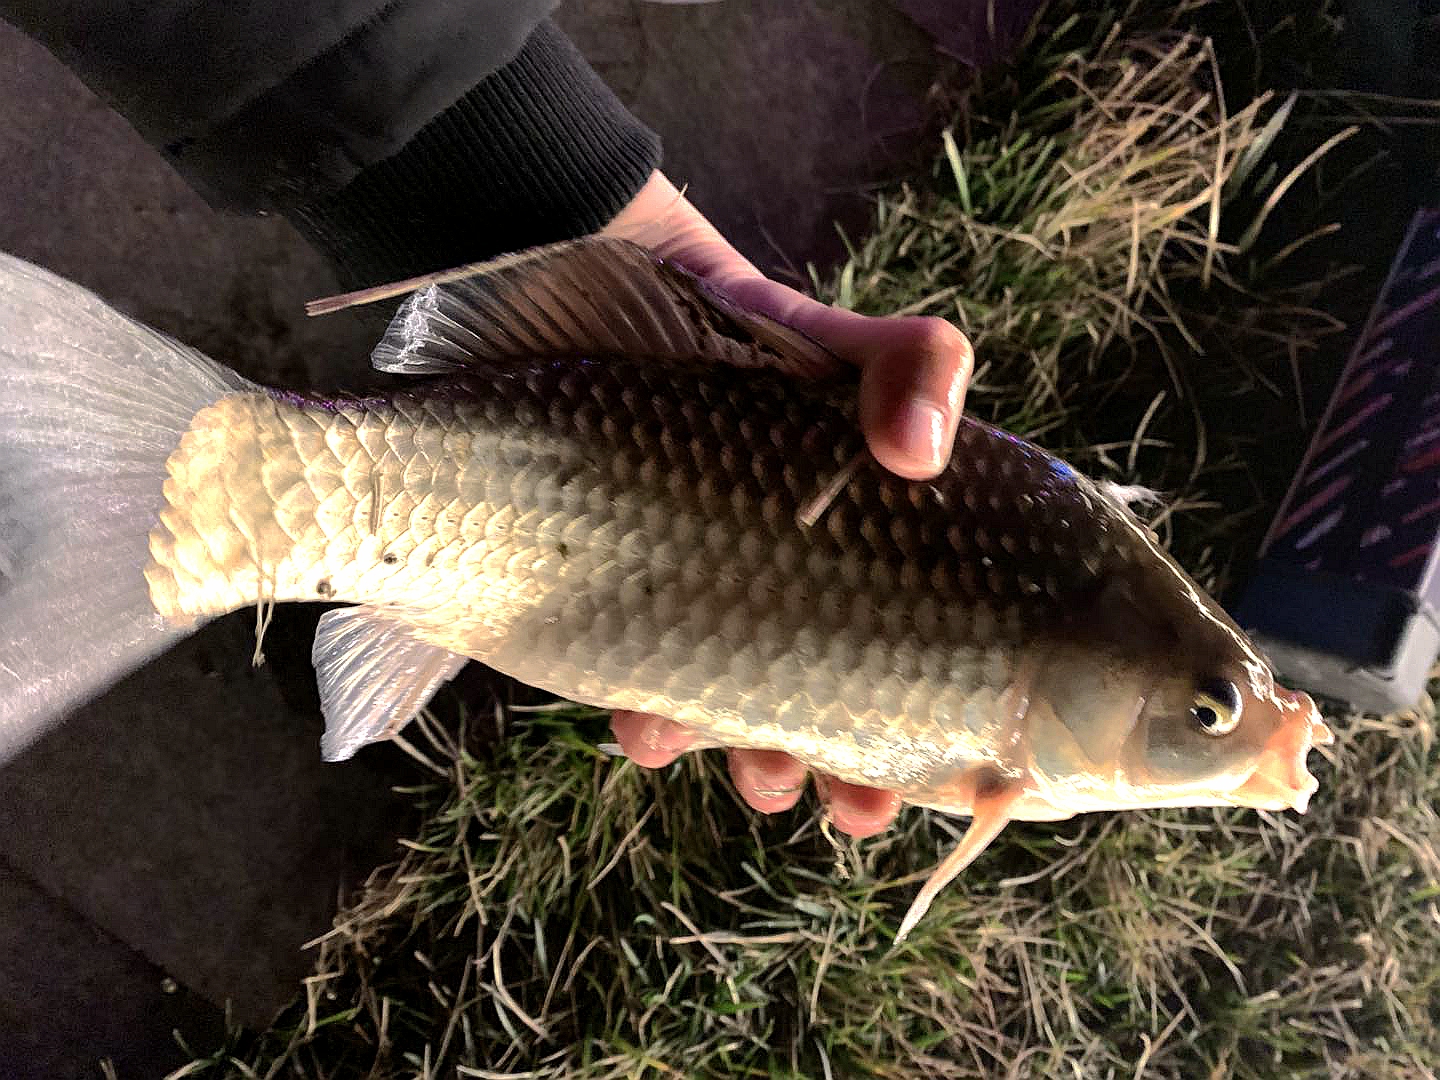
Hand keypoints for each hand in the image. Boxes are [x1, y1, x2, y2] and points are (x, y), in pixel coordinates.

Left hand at [601, 171, 973, 837]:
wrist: (560, 269)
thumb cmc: (705, 309)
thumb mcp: (821, 333)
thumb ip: (907, 361)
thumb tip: (924, 448)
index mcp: (834, 539)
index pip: (896, 639)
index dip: (922, 710)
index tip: (943, 771)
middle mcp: (756, 574)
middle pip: (807, 690)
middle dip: (833, 759)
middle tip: (848, 800)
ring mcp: (672, 586)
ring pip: (717, 700)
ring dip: (739, 754)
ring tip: (758, 774)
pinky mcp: (587, 587)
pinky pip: (619, 670)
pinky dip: (642, 711)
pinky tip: (647, 724)